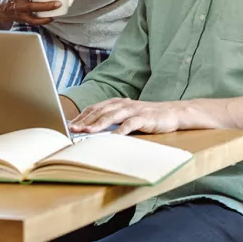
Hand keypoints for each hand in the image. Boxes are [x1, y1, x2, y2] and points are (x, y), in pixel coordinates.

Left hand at [69, 99, 184, 134]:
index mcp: (117, 103)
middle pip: (100, 111)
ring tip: (87, 131)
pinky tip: (111, 138)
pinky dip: (119, 131)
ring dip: (98, 124)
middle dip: (85, 120)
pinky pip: (129, 124)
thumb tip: (92, 129)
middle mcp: (123, 104)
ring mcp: (134, 110)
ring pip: (112, 116)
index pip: (95, 108)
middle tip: (73, 129)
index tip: (70, 124)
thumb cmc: (148, 117)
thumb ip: (113, 120)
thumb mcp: (128, 116)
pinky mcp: (144, 118)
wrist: (172, 113)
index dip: (82, 116)